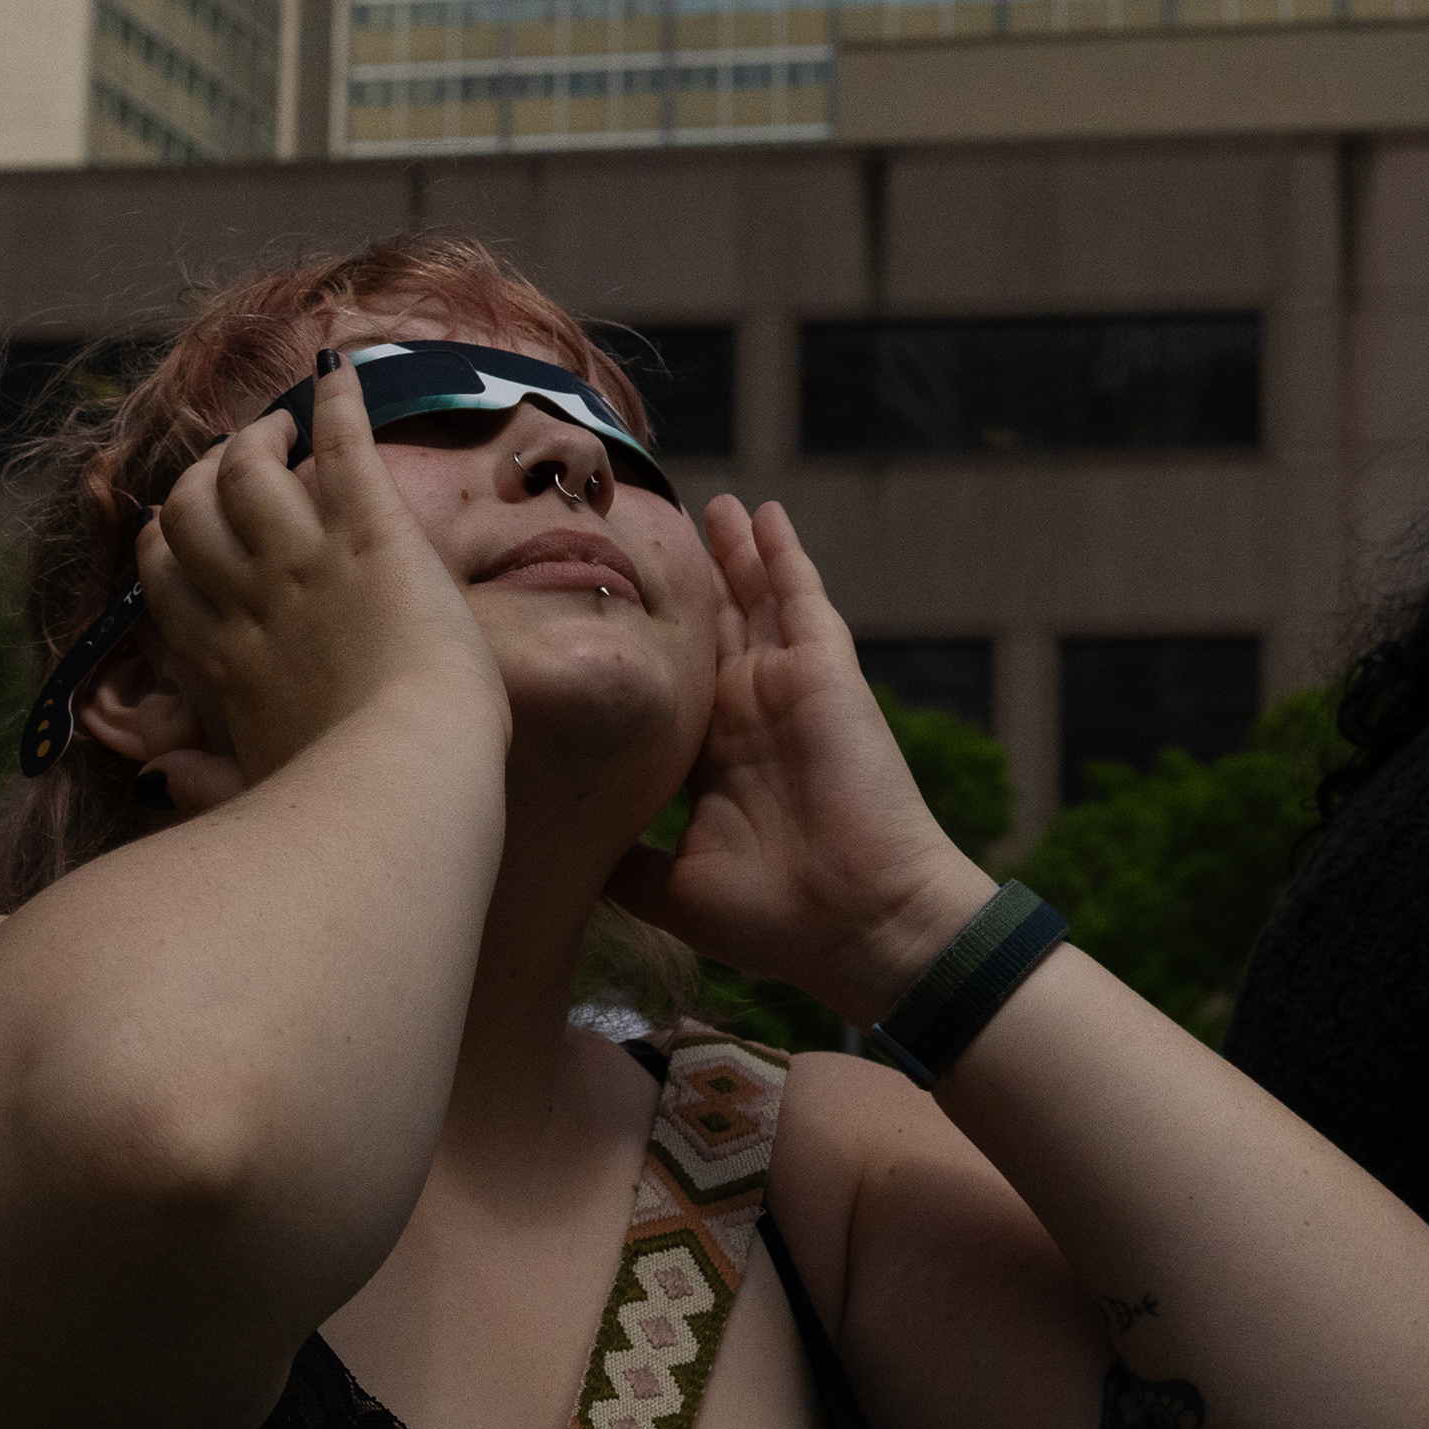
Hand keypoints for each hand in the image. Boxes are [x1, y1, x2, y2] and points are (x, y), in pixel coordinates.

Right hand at [132, 353, 507, 802]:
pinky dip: (338, 402)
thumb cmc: (341, 809)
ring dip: (258, 439)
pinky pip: (345, 446)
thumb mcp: (253, 801)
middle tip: (238, 468)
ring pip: (247, 469)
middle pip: (190, 513)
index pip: (164, 581)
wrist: (408, 776)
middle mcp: (249, 597)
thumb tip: (162, 777)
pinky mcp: (372, 532)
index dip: (165, 547)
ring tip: (279, 429)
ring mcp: (306, 557)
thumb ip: (204, 786)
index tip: (179, 534)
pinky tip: (342, 371)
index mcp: (219, 662)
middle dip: (201, 482)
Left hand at [608, 498, 988, 1021]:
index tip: (597, 611)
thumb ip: (625, 860)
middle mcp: (750, 718)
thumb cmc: (778, 919)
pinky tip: (763, 513)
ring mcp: (789, 690)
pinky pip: (801, 597)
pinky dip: (783, 553)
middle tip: (646, 530)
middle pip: (711, 631)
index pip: (674, 687)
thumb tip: (566, 844)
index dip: (646, 649)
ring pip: (751, 602)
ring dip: (731, 554)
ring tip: (708, 505)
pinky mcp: (825, 673)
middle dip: (687, 584)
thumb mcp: (673, 890)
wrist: (861, 923)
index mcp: (716, 762)